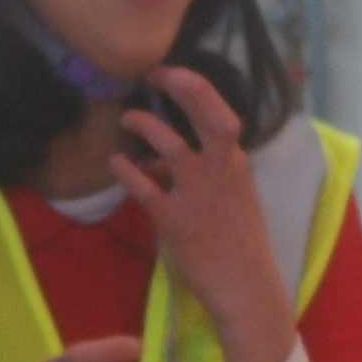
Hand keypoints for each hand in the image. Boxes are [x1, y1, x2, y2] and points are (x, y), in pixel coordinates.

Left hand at [118, 67, 296, 361]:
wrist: (245, 287)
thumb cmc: (239, 243)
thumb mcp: (232, 198)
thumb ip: (204, 173)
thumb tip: (161, 160)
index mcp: (236, 165)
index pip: (221, 114)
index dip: (196, 88)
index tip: (173, 73)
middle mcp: (221, 172)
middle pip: (206, 115)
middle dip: (180, 87)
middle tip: (153, 74)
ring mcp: (198, 194)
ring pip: (170, 145)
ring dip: (144, 125)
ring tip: (127, 119)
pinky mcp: (175, 220)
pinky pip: (144, 186)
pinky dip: (126, 170)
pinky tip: (116, 163)